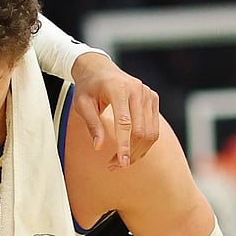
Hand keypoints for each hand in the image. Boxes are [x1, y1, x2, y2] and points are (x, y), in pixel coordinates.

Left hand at [69, 53, 158, 168]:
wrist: (99, 68)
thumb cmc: (88, 87)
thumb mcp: (82, 104)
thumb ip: (92, 124)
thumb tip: (99, 147)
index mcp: (119, 89)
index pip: (125, 122)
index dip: (124, 145)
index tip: (121, 163)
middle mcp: (138, 90)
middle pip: (141, 131)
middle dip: (129, 152)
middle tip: (113, 167)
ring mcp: (148, 94)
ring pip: (151, 132)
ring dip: (138, 152)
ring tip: (120, 163)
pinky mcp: (153, 99)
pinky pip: (154, 128)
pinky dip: (144, 144)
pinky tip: (131, 152)